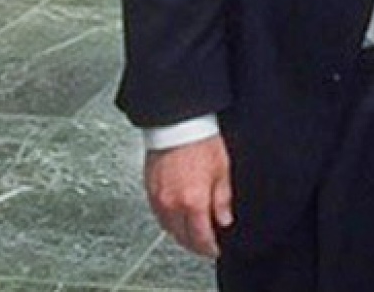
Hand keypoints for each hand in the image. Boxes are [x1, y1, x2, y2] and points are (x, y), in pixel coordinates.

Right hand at [144, 135, 232, 257]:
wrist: (178, 123)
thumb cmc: (201, 141)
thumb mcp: (222, 170)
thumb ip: (222, 200)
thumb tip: (224, 219)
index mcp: (193, 200)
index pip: (200, 236)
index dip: (209, 247)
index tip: (214, 249)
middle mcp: (172, 203)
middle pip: (182, 237)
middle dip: (194, 245)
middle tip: (204, 245)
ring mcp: (158, 198)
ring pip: (168, 228)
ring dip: (180, 235)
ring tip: (192, 233)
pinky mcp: (149, 190)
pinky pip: (159, 215)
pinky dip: (169, 222)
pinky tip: (177, 217)